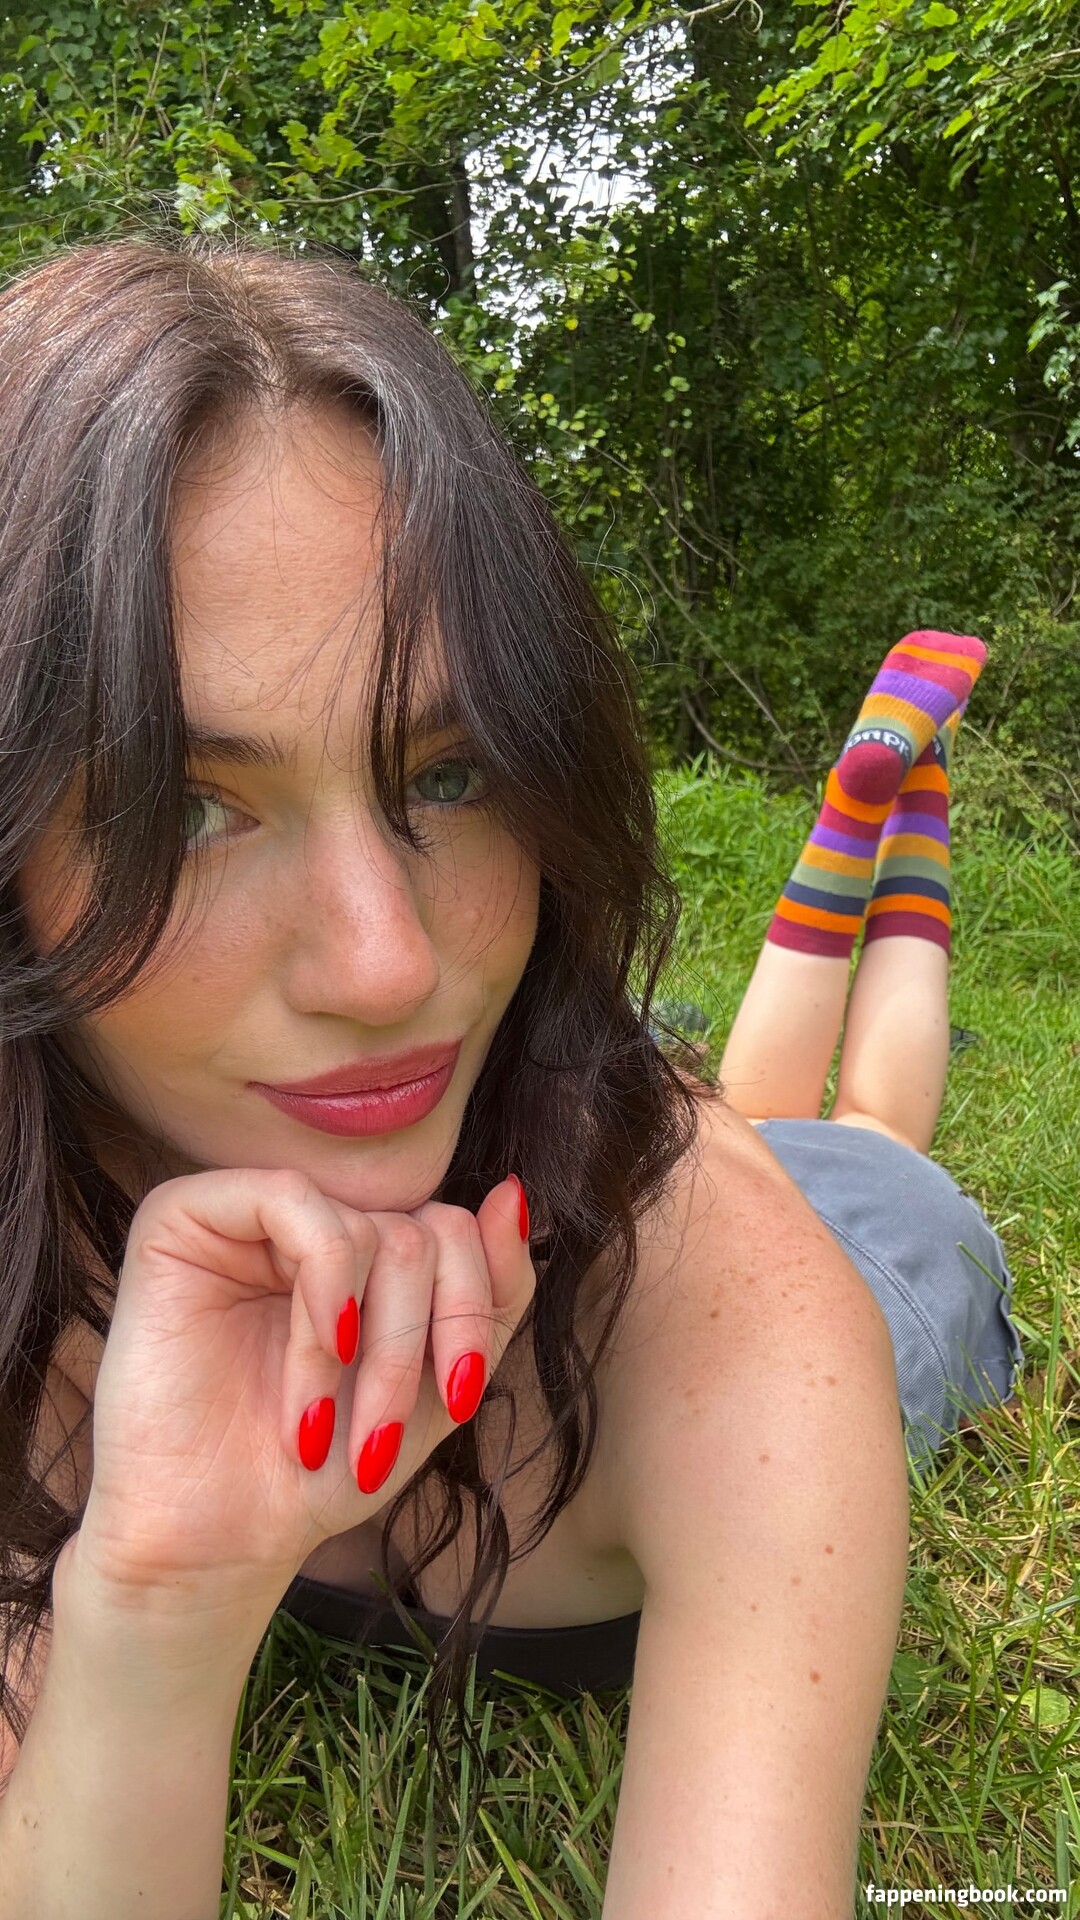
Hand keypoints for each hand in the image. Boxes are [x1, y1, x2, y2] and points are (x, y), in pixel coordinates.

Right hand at [68, 1168, 534, 1611]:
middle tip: (378, 1437)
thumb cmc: (321, 1468)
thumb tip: (514, 1193)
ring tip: (323, 1423)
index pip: (454, 1232)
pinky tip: (318, 1353)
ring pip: (368, 1229)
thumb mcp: (437, 1386)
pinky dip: (324, 1289)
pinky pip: (293, 1203)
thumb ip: (489, 1294)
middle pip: (420, 1234)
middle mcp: (310, 1220)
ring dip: (365, 1347)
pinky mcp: (184, 1214)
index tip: (456, 1400)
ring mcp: (246, 1214)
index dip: (470, 1311)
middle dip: (413, 1347)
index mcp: (364, 1251)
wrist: (217, 1537)